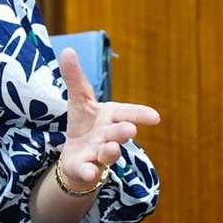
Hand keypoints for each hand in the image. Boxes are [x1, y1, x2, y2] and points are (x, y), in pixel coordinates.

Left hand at [56, 47, 159, 187]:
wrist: (76, 157)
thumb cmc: (84, 124)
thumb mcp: (78, 99)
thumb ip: (74, 77)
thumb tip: (67, 50)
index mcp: (111, 117)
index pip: (128, 113)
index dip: (141, 114)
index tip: (156, 117)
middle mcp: (109, 136)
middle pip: (118, 134)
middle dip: (123, 132)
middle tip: (130, 130)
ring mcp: (99, 155)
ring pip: (107, 154)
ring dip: (110, 152)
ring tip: (112, 148)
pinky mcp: (85, 169)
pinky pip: (88, 172)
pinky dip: (89, 172)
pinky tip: (88, 171)